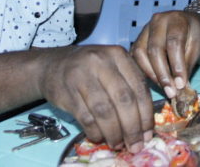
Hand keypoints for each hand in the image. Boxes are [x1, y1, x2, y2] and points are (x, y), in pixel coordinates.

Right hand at [38, 45, 153, 152]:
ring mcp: (82, 76)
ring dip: (114, 133)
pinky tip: (100, 138)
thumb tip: (145, 123)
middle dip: (132, 127)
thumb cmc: (90, 69)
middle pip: (124, 100)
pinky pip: (86, 118)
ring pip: (105, 111)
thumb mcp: (112, 66)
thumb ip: (129, 85)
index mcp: (118, 54)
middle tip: (135, 145)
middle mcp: (101, 62)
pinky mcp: (66, 92)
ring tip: (118, 144)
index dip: (146, 114)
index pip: (139, 87)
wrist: (51, 65)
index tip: (148, 133)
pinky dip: (95, 132)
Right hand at [131, 10, 199, 99]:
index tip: (181, 84)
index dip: (177, 65)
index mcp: (176, 19)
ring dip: (151, 74)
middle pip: (155, 49)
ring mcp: (145, 29)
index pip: (174, 43)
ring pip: (140, 53)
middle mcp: (157, 20)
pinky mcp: (137, 39)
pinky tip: (154, 82)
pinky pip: (134, 57)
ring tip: (164, 88)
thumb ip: (187, 64)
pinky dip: (143, 71)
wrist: (187, 25)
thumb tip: (179, 86)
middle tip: (171, 91)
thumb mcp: (196, 47)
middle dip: (162, 74)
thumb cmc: (193, 36)